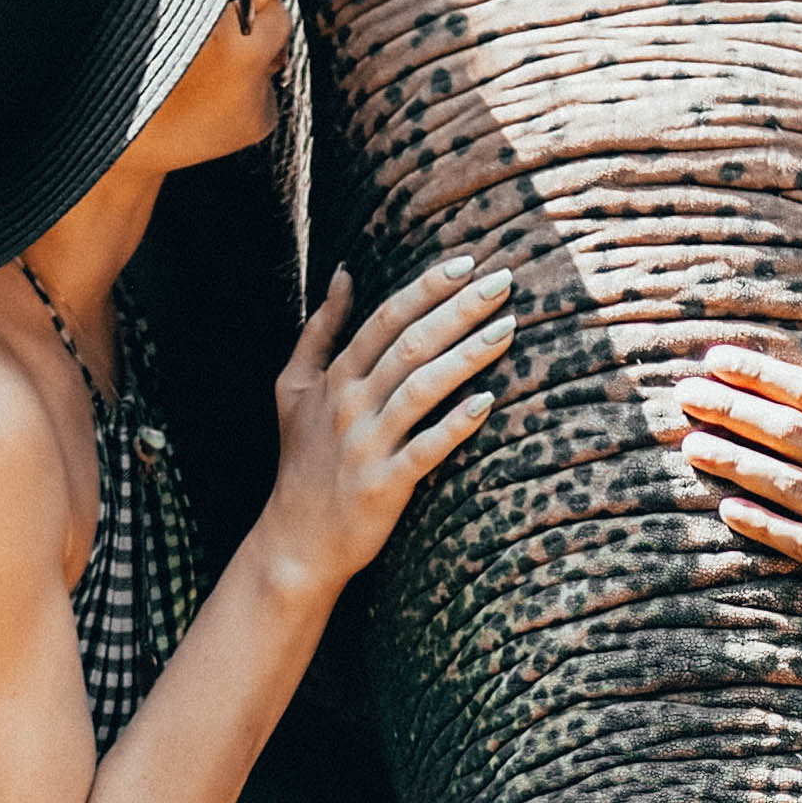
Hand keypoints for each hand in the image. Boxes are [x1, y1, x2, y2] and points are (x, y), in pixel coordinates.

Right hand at [261, 255, 509, 593]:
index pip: (385, 319)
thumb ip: (320, 330)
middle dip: (458, 309)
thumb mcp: (295, 387)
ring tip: (507, 329)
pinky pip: (426, 449)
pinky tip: (488, 401)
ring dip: (466, 356)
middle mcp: (349, 405)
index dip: (426, 288)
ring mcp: (367, 445)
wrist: (295, 539)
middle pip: (410, 345)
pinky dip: (456, 424)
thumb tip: (342, 274)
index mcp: (333, 377)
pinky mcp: (385, 485)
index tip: (467, 263)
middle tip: (503, 282)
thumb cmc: (302, 459)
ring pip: (421, 389)